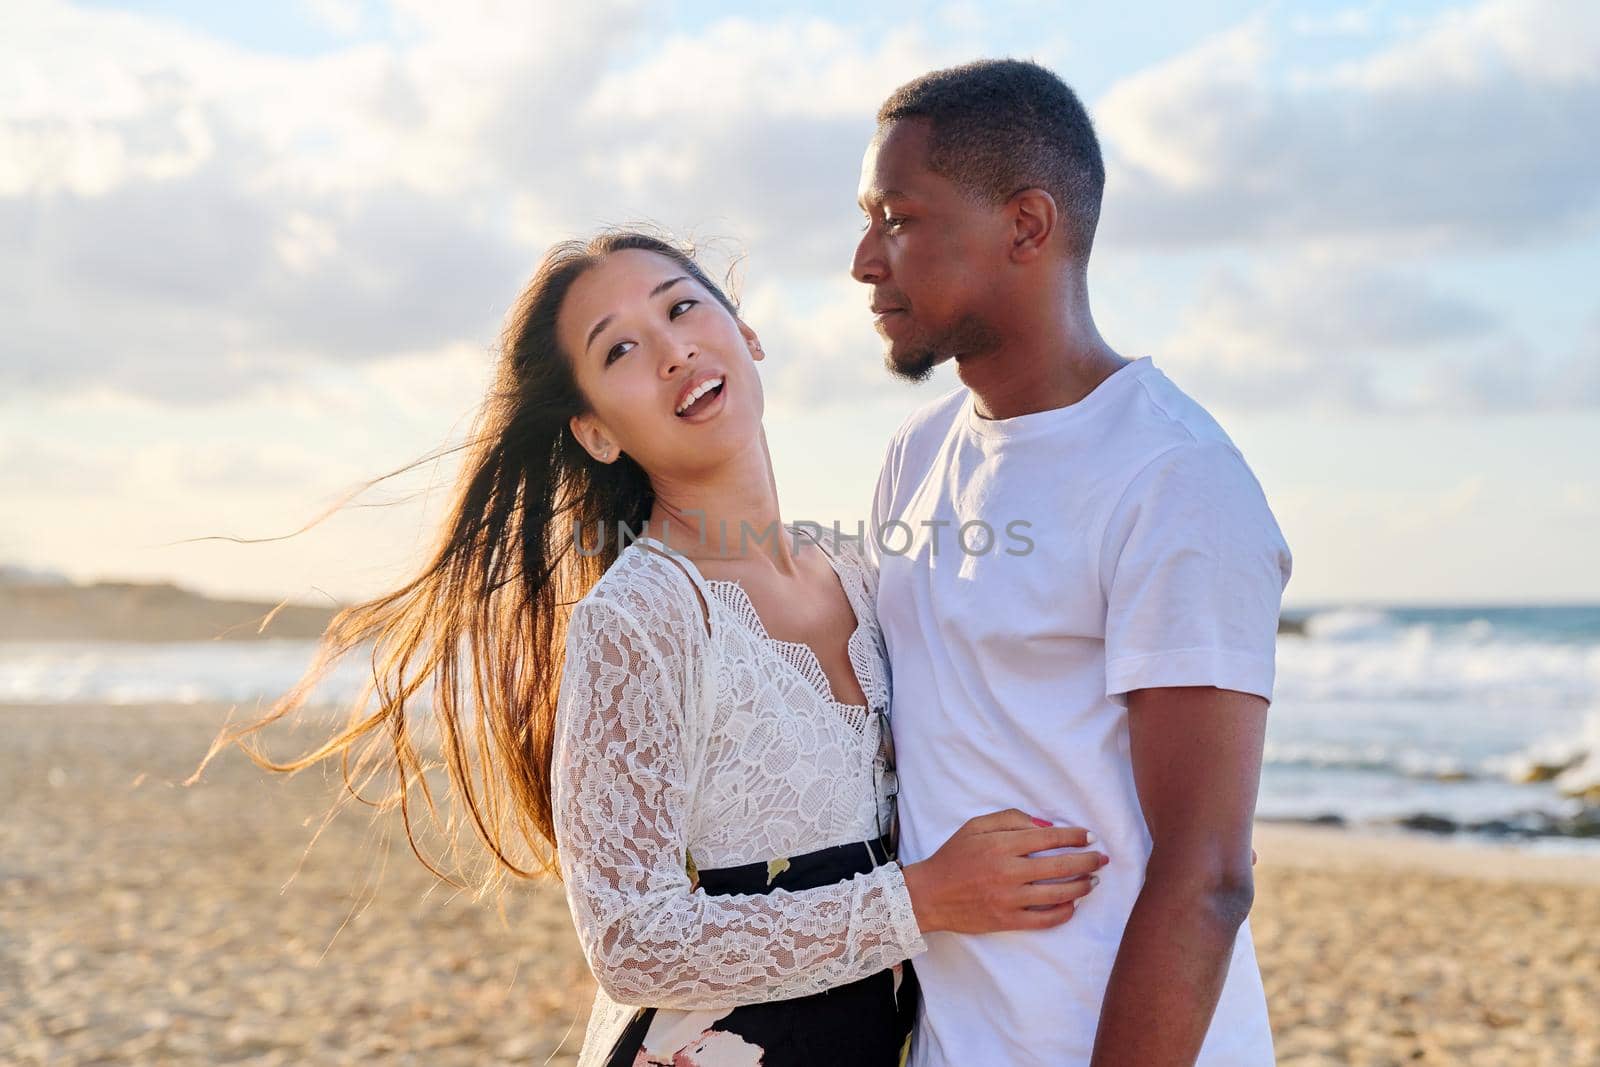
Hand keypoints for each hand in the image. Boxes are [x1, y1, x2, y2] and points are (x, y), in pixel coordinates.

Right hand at [901, 809, 1107, 933]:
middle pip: (1060, 865)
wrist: (929, 895)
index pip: (1049, 838)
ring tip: (1093, 882)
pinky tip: (1073, 906)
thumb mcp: (975, 826)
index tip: (1088, 836)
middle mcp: (1009, 871)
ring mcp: (1009, 899)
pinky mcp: (1007, 920)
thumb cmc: (953, 856)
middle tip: (1102, 859)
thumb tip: (1045, 826)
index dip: (1073, 836)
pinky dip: (1064, 913)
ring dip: (1081, 887)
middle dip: (1087, 861)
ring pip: (1058, 894)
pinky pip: (1044, 920)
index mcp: (1002, 844)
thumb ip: (1010, 819)